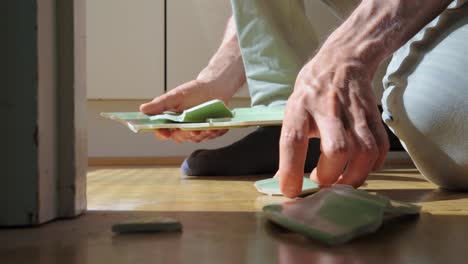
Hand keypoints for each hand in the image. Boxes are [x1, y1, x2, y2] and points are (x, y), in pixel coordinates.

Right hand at [139, 80, 228, 142]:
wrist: (214, 88)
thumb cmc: (194, 91)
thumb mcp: (175, 96)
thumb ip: (160, 104)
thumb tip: (143, 109)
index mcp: (171, 121)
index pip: (162, 132)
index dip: (162, 133)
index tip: (165, 132)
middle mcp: (182, 128)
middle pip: (180, 138)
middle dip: (187, 134)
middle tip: (192, 129)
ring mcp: (196, 131)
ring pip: (196, 138)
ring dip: (202, 133)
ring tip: (208, 126)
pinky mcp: (209, 132)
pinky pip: (211, 136)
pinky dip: (215, 132)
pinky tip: (218, 127)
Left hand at [277, 44, 388, 197]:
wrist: (343, 60)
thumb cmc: (312, 90)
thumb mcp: (293, 109)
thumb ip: (290, 144)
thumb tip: (284, 180)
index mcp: (300, 107)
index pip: (293, 140)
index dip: (291, 169)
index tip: (290, 191)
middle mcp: (328, 108)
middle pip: (337, 149)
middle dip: (330, 176)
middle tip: (322, 183)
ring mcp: (354, 111)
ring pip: (364, 152)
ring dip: (353, 177)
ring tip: (341, 182)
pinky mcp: (374, 115)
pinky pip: (380, 148)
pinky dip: (372, 166)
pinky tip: (360, 168)